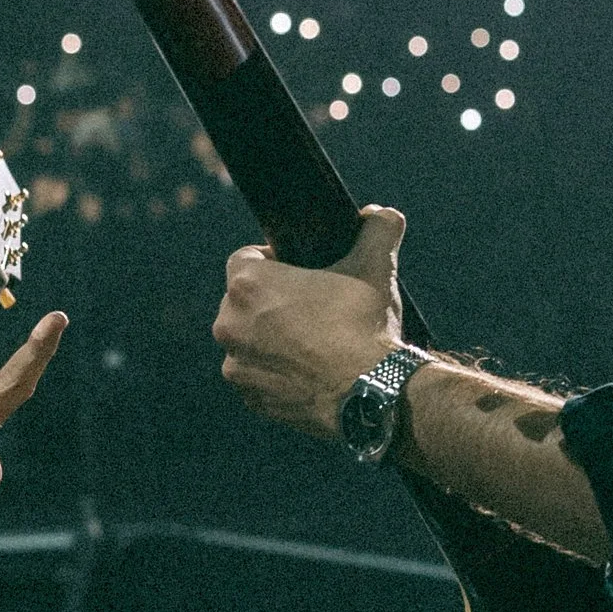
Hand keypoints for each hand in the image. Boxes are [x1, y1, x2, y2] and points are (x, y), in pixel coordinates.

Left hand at [214, 209, 403, 444]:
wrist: (372, 392)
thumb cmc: (364, 325)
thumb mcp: (375, 266)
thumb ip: (377, 229)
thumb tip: (383, 214)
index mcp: (248, 284)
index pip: (245, 258)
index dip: (272, 260)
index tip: (300, 271)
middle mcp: (229, 324)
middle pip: (243, 302)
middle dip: (270, 302)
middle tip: (311, 307)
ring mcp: (236, 365)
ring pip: (248, 340)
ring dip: (270, 338)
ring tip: (311, 342)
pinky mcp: (249, 397)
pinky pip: (256, 376)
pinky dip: (276, 372)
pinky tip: (308, 371)